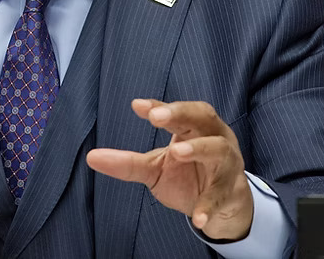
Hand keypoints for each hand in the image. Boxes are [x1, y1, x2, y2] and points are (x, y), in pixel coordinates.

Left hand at [86, 99, 252, 240]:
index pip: (179, 110)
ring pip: (218, 149)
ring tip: (177, 152)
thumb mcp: (156, 168)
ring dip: (199, 148)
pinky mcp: (230, 190)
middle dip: (180, 113)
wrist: (223, 207)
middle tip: (157, 116)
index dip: (160, 106)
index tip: (137, 106)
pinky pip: (220, 196)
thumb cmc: (189, 176)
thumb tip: (92, 157)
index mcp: (195, 127)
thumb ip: (128, 162)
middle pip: (203, 116)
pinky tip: (197, 217)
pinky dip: (208, 205)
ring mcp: (226, 163)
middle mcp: (214, 137)